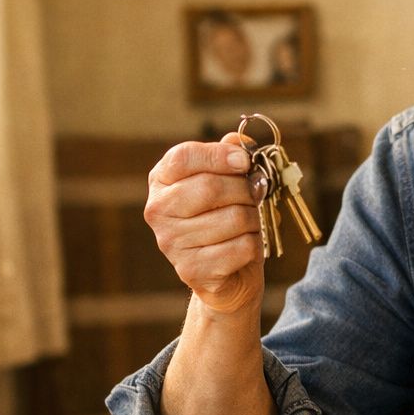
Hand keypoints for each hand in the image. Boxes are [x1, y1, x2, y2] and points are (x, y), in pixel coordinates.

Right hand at [145, 132, 264, 315]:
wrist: (230, 274)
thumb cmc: (228, 218)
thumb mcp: (229, 182)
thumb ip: (232, 155)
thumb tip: (240, 140)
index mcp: (162, 180)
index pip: (183, 157)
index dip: (219, 155)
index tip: (245, 161)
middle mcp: (158, 210)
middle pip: (211, 187)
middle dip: (245, 190)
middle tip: (256, 195)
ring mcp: (170, 242)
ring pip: (233, 218)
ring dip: (254, 220)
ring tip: (249, 224)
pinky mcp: (191, 269)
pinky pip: (241, 247)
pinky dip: (254, 245)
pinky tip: (244, 248)